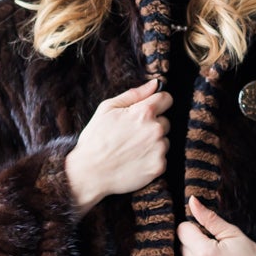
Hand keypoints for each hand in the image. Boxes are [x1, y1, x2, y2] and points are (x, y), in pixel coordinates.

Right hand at [64, 77, 170, 214]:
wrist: (89, 172)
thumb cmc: (95, 138)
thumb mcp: (107, 108)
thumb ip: (134, 94)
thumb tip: (155, 83)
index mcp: (144, 111)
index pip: (166, 99)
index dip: (157, 103)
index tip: (148, 111)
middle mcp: (155, 129)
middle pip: (165, 121)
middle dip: (152, 125)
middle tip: (131, 135)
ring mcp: (159, 149)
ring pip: (164, 140)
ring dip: (153, 143)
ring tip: (131, 149)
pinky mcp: (159, 166)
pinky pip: (162, 158)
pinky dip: (151, 159)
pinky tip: (135, 161)